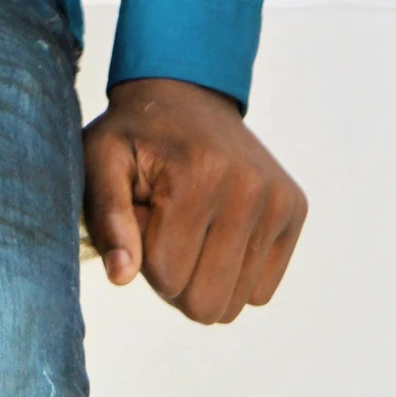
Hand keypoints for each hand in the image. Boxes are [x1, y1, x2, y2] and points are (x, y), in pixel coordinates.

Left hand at [83, 77, 306, 323]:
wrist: (185, 93)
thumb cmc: (135, 134)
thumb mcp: (100, 161)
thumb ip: (106, 218)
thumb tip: (122, 277)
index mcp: (197, 174)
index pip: (166, 276)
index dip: (142, 256)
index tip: (142, 216)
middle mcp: (248, 188)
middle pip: (205, 302)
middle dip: (175, 277)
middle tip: (166, 228)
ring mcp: (278, 200)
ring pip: (236, 303)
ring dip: (205, 275)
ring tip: (192, 226)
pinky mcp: (295, 209)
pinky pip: (262, 291)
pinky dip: (235, 274)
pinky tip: (219, 230)